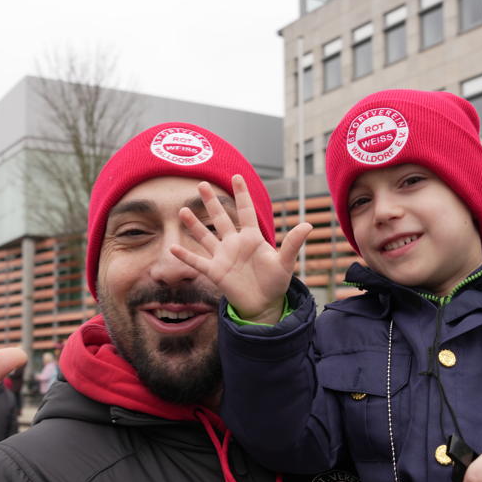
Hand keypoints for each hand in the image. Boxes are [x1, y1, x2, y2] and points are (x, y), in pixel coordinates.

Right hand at [170, 175, 311, 324]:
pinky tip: (173, 248)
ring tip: (183, 210)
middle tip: (202, 184)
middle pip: (220, 218)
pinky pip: (197, 262)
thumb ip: (292, 244)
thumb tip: (308, 225)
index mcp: (252, 238)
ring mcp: (223, 257)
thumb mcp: (285, 263)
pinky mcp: (215, 272)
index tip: (236, 176)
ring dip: (194, 225)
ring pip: (205, 237)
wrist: (264, 304)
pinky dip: (185, 256)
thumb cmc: (276, 282)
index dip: (241, 193)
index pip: (245, 211)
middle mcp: (235, 243)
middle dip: (211, 202)